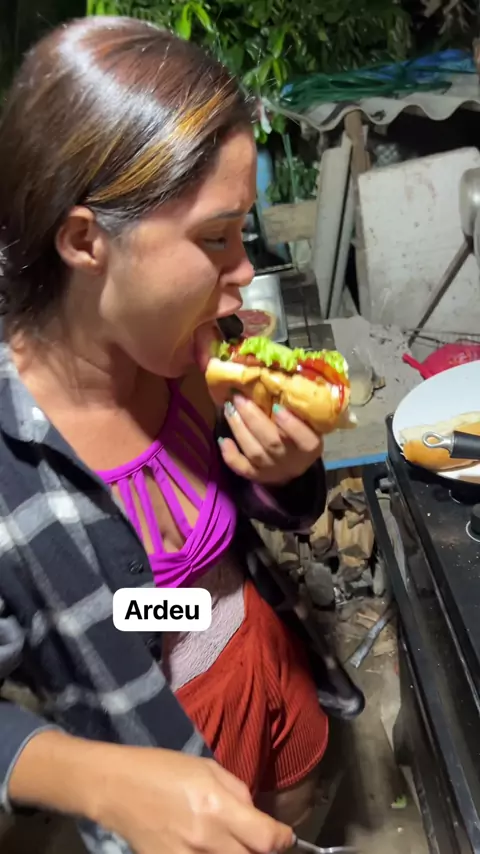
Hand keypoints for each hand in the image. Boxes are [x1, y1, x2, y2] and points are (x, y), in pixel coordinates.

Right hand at [94, 748, 293, 853]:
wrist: (116, 787)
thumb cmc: (162, 768)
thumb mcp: (207, 767)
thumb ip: (238, 792)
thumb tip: (257, 816)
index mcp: (218, 807)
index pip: (267, 839)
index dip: (284, 840)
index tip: (285, 837)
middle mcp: (206, 839)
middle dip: (261, 851)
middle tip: (257, 840)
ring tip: (230, 842)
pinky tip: (209, 849)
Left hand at [219, 394, 322, 484]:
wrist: (294, 464)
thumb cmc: (301, 434)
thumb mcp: (309, 423)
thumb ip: (299, 409)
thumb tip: (282, 380)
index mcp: (310, 446)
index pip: (305, 439)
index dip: (291, 424)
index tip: (277, 407)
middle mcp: (292, 461)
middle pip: (272, 442)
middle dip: (253, 418)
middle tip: (238, 398)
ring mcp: (273, 470)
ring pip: (254, 452)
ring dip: (239, 429)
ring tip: (228, 409)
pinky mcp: (258, 477)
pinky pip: (243, 469)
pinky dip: (230, 456)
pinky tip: (222, 440)